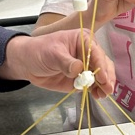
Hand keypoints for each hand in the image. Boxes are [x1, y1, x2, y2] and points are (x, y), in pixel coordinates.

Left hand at [0, 30, 114, 98]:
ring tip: (102, 94)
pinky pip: (92, 85)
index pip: (96, 52)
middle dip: (106, 77)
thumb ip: (66, 62)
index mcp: (84, 39)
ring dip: (103, 85)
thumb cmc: (39, 51)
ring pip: (101, 75)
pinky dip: (96, 90)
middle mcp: (88, 52)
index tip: (102, 78)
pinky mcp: (81, 79)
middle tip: (106, 89)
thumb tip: (79, 69)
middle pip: (103, 64)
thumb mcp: (52, 53)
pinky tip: (97, 96)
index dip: (101, 66)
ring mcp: (86, 66)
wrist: (28, 63)